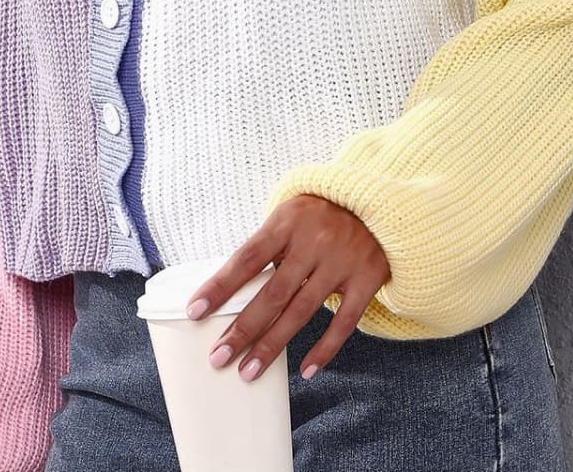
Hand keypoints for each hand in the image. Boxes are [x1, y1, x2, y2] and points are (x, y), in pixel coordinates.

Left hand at [184, 194, 390, 382]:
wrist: (377, 202)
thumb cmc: (320, 213)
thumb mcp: (290, 214)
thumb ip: (266, 245)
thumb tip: (229, 286)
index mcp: (287, 222)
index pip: (247, 258)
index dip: (220, 286)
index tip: (195, 312)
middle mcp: (313, 243)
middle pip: (272, 293)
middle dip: (243, 328)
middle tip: (218, 356)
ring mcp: (341, 263)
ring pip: (301, 312)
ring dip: (272, 345)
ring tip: (248, 371)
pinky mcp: (366, 280)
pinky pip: (343, 322)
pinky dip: (324, 349)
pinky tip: (305, 371)